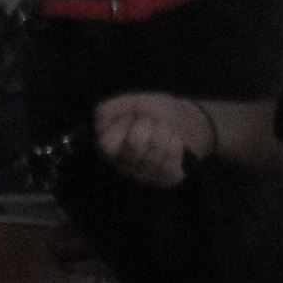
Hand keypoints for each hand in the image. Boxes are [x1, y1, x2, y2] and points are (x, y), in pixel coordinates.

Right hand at [94, 92, 212, 188]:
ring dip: (164, 133)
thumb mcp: (133, 102)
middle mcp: (123, 166)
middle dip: (146, 125)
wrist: (184, 119)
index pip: (107, 145)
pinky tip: (174, 141)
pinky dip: (175, 145)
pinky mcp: (164, 180)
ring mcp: (143, 176)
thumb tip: (99, 119)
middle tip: (151, 120)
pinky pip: (170, 163)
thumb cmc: (153, 111)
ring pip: (154, 154)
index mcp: (110, 147)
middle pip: (134, 146)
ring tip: (165, 128)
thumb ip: (112, 107)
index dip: (121, 126)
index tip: (131, 116)